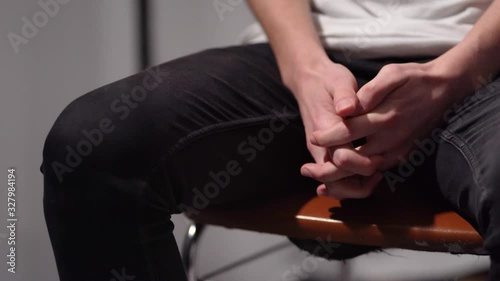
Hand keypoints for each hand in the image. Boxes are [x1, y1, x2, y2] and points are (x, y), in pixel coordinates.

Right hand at [286, 58, 382, 194]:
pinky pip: (336, 176)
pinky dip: (351, 182)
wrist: (308, 81)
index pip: (341, 159)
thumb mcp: (338, 80)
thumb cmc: (327, 81)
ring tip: (377, 176)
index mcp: (324, 129)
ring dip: (355, 187)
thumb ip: (344, 94)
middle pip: (335, 180)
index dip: (362, 164)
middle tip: (380, 172)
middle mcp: (319, 146)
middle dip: (359, 183)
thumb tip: (348, 108)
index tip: (380, 158)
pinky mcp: (325, 153)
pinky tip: (369, 175)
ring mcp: (320, 151)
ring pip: (334, 184)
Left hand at [309, 61, 468, 197]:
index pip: (350, 132)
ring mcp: (397, 150)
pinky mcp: (400, 155)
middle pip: (356, 161)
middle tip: (308, 169)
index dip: (329, 136)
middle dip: (331, 168)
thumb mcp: (393, 74)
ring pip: (365, 172)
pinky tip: (339, 180)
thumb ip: (372, 91)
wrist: (443, 88)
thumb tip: (349, 106)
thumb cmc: (414, 78)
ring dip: (342, 179)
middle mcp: (392, 140)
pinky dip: (357, 179)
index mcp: (386, 118)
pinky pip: (376, 171)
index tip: (313, 136)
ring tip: (318, 180)